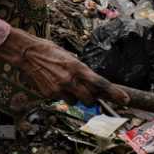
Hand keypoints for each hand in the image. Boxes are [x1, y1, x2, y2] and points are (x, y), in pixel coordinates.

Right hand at [0, 28, 117, 102]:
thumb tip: (94, 84)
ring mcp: (59, 88)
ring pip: (75, 101)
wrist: (28, 53)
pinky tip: (55, 83)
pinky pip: (62, 99)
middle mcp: (70, 80)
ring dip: (75, 96)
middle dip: (91, 98)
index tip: (125, 100)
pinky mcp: (49, 94)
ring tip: (65, 83)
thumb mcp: (70, 58)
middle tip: (89, 92)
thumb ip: (82, 72)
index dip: (115, 93)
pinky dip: (61, 94)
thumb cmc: (51, 51)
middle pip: (90, 99)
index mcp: (78, 67)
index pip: (101, 83)